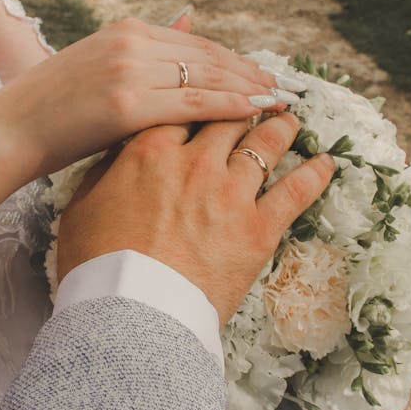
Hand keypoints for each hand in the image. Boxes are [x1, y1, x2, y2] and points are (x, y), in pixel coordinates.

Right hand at [0, 18, 293, 179]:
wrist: (9, 130)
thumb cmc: (50, 108)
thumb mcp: (98, 63)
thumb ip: (146, 46)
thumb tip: (189, 20)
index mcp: (125, 30)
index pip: (194, 42)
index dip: (232, 59)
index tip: (259, 74)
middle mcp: (131, 42)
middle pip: (208, 55)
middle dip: (249, 72)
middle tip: (281, 88)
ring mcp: (129, 71)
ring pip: (206, 76)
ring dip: (248, 89)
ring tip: (277, 102)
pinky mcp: (127, 104)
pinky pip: (192, 102)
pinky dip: (229, 106)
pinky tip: (254, 112)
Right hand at [57, 113, 334, 324]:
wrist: (130, 313)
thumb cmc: (98, 266)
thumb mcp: (83, 206)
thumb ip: (106, 170)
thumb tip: (122, 150)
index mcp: (149, 152)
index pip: (181, 110)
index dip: (198, 101)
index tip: (209, 96)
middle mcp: (195, 163)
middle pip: (227, 118)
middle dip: (243, 105)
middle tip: (257, 99)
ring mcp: (230, 194)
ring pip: (266, 144)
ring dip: (281, 127)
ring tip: (292, 118)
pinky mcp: (258, 229)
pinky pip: (296, 192)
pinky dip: (315, 174)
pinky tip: (328, 162)